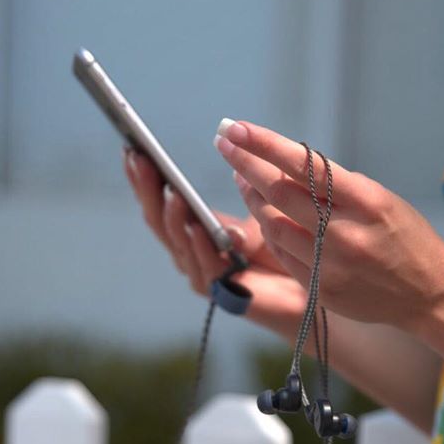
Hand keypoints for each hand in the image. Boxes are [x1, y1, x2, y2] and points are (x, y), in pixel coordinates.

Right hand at [122, 148, 308, 340]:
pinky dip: (201, 247)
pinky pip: (206, 268)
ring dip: (174, 218)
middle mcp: (193, 252)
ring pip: (179, 244)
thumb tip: (234, 164)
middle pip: (160, 221)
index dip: (147, 179)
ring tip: (173, 193)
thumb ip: (247, 198)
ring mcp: (204, 273)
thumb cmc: (285, 251)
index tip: (134, 149)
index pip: (163, 203)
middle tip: (140, 162)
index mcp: (197, 229)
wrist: (310, 289)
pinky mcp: (222, 294)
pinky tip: (198, 229)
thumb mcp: (262, 216)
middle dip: (149, 191)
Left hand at [213, 120, 443, 328]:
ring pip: (274, 226)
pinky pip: (284, 255)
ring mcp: (332, 266)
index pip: (304, 165)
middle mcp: (347, 234)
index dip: (263, 145)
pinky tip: (266, 217)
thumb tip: (283, 165)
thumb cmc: (406, 237)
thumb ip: (335, 187)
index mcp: (367, 202)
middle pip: (280, 194)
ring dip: (254, 200)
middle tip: (226, 145)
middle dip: (246, 166)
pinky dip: (270, 232)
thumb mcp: (381, 199)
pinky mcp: (322, 290)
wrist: (429, 292)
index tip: (234, 128)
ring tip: (244, 180)